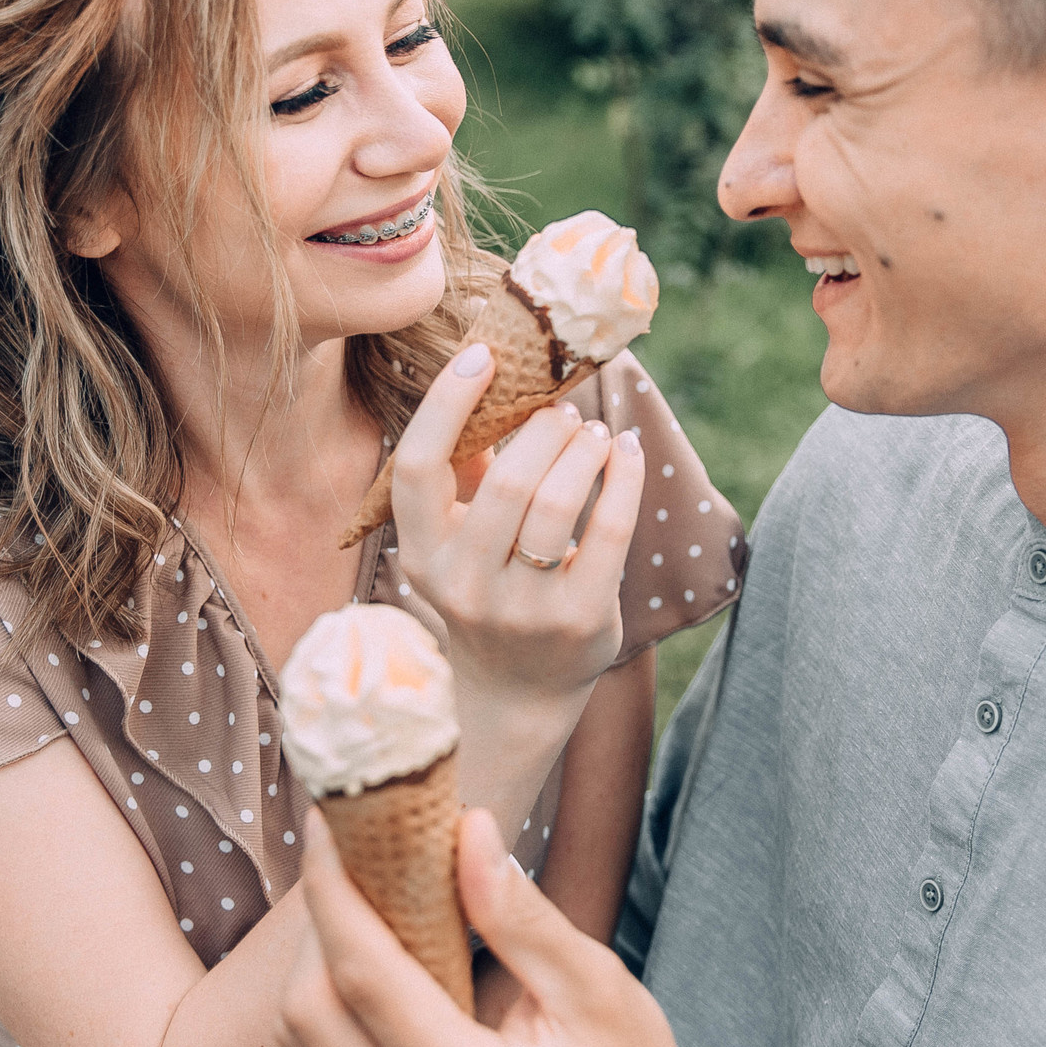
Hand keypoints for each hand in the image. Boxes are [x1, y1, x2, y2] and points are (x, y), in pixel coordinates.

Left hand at [277, 806, 791, 1046]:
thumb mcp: (599, 990)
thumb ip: (522, 915)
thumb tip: (467, 829)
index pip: (364, 980)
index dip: (335, 892)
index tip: (332, 821)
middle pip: (309, 1013)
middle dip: (316, 920)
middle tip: (349, 849)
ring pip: (303, 1042)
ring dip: (315, 958)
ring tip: (358, 889)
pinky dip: (328, 998)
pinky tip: (367, 946)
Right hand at [389, 341, 645, 697]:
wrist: (517, 691)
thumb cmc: (487, 590)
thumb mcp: (453, 545)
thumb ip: (461, 476)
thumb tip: (489, 380)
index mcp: (420, 556)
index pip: (419, 466)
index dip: (448, 403)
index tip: (482, 355)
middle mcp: (463, 587)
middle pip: (507, 481)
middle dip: (543, 430)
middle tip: (563, 411)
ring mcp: (523, 610)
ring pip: (558, 502)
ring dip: (583, 449)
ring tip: (594, 433)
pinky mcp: (580, 619)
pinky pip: (609, 530)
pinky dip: (624, 478)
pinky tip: (626, 452)